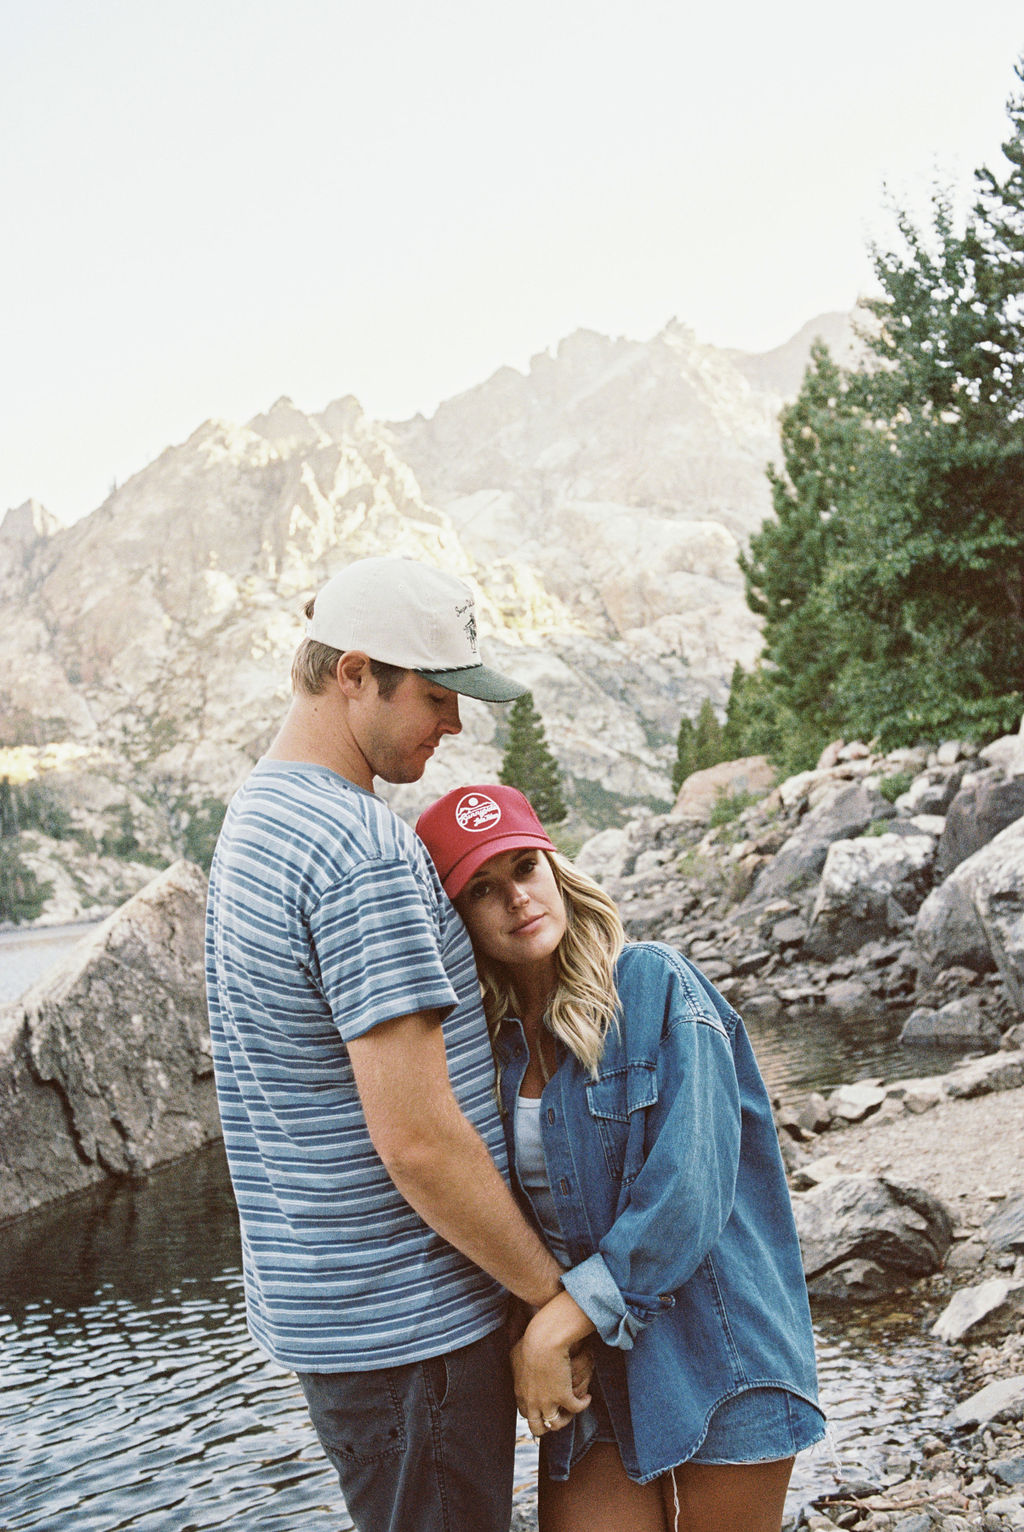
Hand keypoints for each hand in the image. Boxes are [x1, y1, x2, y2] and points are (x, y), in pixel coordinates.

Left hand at [511, 1292, 594, 1437]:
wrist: (542, 1340)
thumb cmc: (530, 1341)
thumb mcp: (516, 1354)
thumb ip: (516, 1364)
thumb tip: (517, 1362)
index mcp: (520, 1394)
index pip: (526, 1415)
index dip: (536, 1413)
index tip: (545, 1406)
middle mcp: (532, 1402)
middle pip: (537, 1428)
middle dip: (547, 1425)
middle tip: (558, 1414)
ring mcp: (547, 1402)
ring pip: (556, 1424)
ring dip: (566, 1418)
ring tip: (572, 1407)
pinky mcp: (564, 1397)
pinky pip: (576, 1409)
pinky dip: (583, 1404)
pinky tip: (586, 1397)